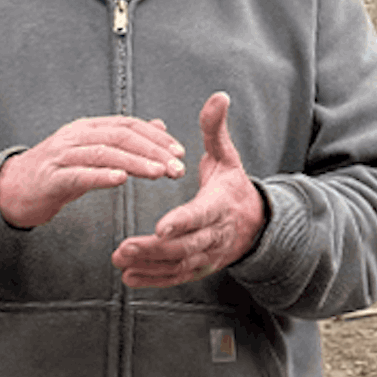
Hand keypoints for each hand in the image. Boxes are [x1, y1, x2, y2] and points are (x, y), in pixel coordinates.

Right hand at [0, 116, 185, 227]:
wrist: (10, 191)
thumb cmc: (55, 173)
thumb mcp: (91, 151)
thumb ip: (124, 140)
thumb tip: (159, 125)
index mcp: (87, 128)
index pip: (128, 125)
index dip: (157, 137)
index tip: (180, 151)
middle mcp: (75, 137)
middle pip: (121, 137)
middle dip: (154, 151)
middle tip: (177, 167)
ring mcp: (61, 156)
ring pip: (105, 154)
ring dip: (136, 163)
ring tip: (160, 173)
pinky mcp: (51, 178)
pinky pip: (79, 174)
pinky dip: (102, 176)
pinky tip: (121, 180)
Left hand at [112, 92, 266, 287]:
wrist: (256, 225)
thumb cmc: (233, 187)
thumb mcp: (227, 157)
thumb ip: (215, 130)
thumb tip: (218, 97)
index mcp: (221, 205)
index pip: (201, 215)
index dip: (183, 222)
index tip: (161, 226)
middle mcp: (216, 234)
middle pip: (186, 247)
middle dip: (155, 249)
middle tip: (124, 247)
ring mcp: (208, 255)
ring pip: (179, 265)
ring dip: (149, 266)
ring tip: (120, 260)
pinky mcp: (199, 268)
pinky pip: (176, 278)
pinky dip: (154, 280)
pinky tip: (129, 277)